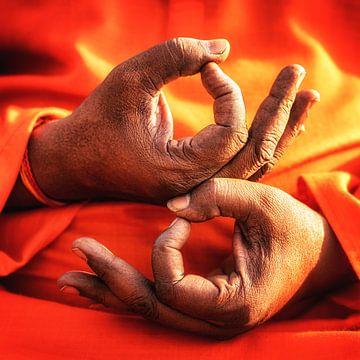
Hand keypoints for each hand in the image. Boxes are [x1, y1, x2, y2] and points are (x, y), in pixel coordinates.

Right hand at [23, 38, 317, 204]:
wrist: (75, 163)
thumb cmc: (96, 122)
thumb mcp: (129, 80)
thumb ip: (174, 55)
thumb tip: (222, 50)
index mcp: (176, 172)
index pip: (230, 135)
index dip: (228, 94)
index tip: (207, 70)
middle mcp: (193, 188)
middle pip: (253, 154)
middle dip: (277, 110)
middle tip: (296, 73)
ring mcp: (196, 188)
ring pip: (251, 164)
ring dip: (278, 129)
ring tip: (302, 98)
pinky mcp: (195, 181)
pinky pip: (238, 165)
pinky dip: (259, 142)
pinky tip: (276, 122)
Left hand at [58, 179, 354, 337]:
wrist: (314, 253)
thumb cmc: (294, 229)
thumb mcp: (265, 204)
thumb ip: (218, 196)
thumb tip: (170, 205)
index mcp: (233, 302)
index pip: (174, 287)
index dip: (166, 247)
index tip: (181, 218)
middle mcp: (215, 318)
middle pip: (149, 304)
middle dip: (110, 276)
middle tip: (79, 248)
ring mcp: (207, 314)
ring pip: (148, 309)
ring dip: (108, 290)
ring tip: (70, 279)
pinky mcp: (203, 301)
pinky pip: (158, 300)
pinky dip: (126, 291)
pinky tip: (100, 286)